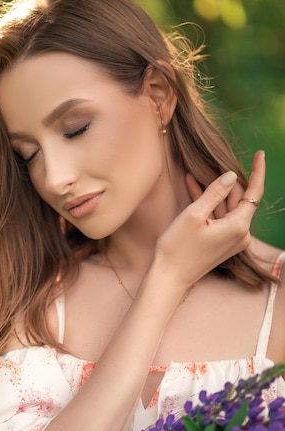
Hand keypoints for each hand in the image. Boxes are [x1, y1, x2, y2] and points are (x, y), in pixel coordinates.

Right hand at [155, 150, 264, 288]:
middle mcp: (241, 234)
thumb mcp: (194, 214)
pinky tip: (193, 189)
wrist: (169, 277)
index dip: (258, 171)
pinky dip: (210, 206)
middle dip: (224, 183)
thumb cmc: (178, 247)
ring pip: (227, 208)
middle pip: (239, 199)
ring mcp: (233, 240)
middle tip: (205, 167)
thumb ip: (215, 192)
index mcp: (238, 226)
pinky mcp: (223, 243)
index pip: (254, 192)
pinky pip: (221, 218)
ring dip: (213, 194)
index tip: (260, 153)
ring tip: (192, 177)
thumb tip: (231, 175)